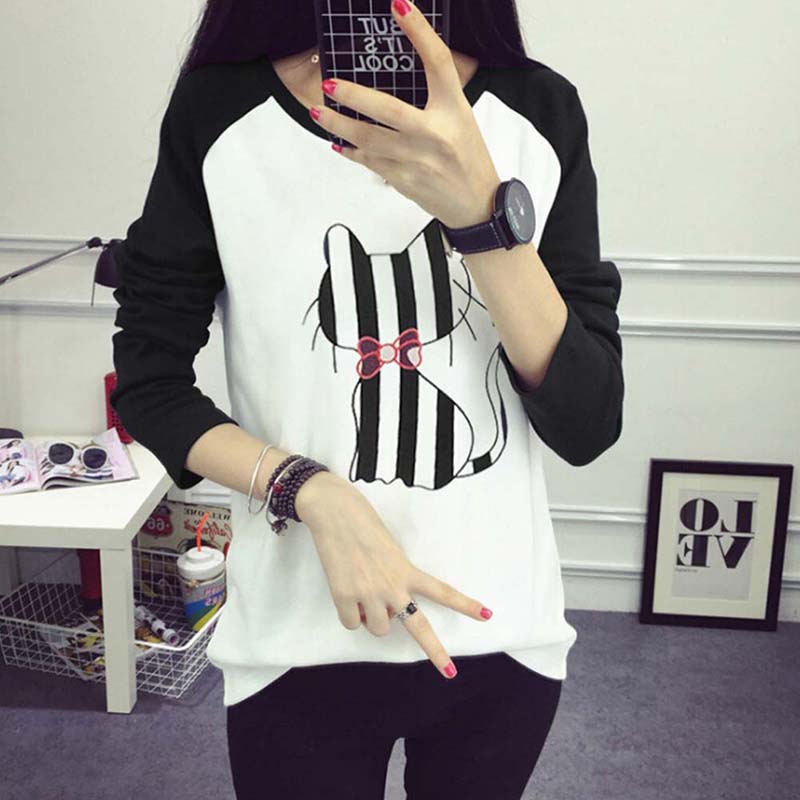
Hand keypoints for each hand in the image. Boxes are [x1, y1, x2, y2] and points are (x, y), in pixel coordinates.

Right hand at [295, 471, 492, 678]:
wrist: (334, 512)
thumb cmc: (363, 522)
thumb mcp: (389, 549)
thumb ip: (394, 577)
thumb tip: (386, 609)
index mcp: (407, 570)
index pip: (442, 591)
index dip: (465, 604)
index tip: (487, 615)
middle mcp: (392, 586)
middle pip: (418, 627)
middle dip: (435, 652)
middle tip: (448, 671)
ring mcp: (368, 593)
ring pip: (379, 629)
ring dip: (373, 620)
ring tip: (364, 596)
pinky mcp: (343, 597)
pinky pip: (352, 623)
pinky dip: (350, 615)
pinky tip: (346, 593)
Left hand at [309, 0, 501, 229]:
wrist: (476, 205)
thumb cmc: (468, 158)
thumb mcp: (461, 118)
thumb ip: (435, 96)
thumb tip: (403, 69)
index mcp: (454, 109)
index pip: (437, 62)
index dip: (418, 30)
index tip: (398, 4)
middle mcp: (436, 133)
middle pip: (387, 109)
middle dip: (352, 96)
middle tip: (329, 84)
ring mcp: (418, 160)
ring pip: (369, 139)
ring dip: (339, 125)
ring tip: (319, 112)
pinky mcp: (405, 181)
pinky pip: (370, 162)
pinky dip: (352, 151)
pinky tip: (338, 143)